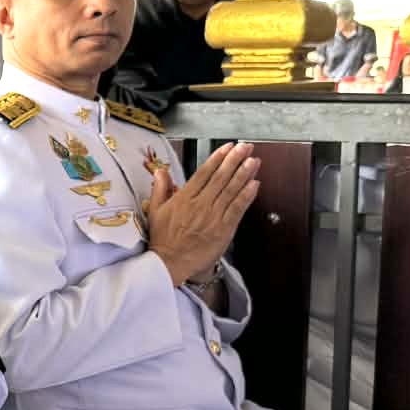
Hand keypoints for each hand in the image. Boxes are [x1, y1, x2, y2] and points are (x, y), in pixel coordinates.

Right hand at [148, 142, 258, 285]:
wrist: (169, 263)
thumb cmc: (163, 239)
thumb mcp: (155, 211)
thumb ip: (159, 189)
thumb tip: (161, 172)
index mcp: (184, 198)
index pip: (204, 173)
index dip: (217, 158)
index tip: (227, 147)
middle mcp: (200, 204)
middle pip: (220, 177)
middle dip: (235, 160)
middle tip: (245, 147)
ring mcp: (212, 216)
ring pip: (231, 190)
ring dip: (244, 173)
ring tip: (253, 160)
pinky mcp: (223, 229)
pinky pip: (237, 209)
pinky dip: (246, 196)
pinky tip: (255, 184)